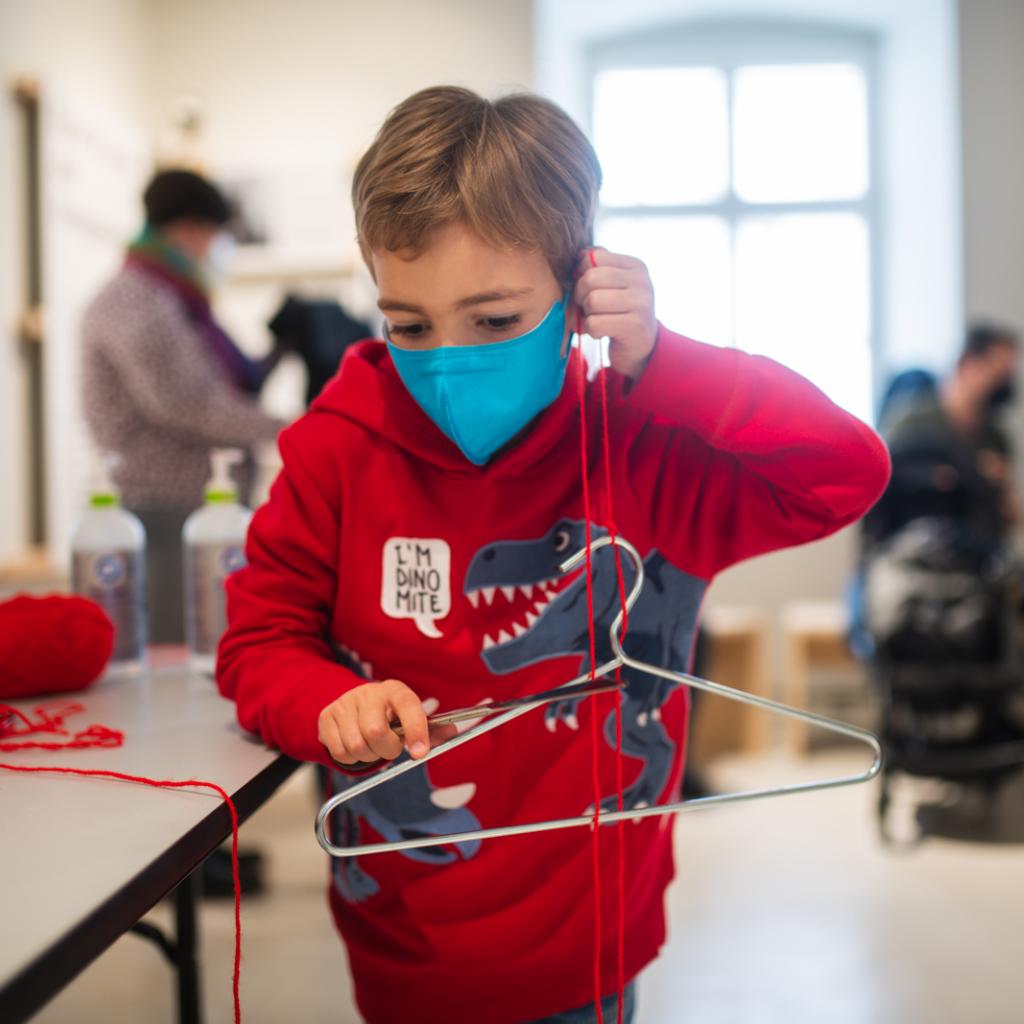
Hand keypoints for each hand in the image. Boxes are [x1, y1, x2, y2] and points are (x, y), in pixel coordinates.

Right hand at [317, 679, 456, 766]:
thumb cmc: (390, 714)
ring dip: (368, 756)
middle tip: (390, 748)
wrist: (355, 704)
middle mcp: (369, 692)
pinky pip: (339, 752)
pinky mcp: (327, 717)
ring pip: (356, 746)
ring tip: (373, 746)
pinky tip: (357, 746)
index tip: (420, 753)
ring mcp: (345, 703)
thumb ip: (432, 728)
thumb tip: (453, 732)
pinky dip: (351, 759)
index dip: (416, 730)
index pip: (408, 706)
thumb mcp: (411, 717)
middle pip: (376, 732)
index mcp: (396, 690)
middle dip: (387, 750)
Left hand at [573, 247, 657, 380]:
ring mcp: (641, 303)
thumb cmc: (619, 312)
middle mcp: (642, 281)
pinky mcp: (635, 326)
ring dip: (587, 314)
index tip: (587, 289)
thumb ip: (597, 266)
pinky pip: (595, 324)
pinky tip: (601, 332)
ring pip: (592, 301)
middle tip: (587, 307)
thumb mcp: (612, 285)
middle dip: (580, 295)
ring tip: (596, 319)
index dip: (580, 274)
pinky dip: (591, 331)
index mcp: (634, 265)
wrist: (641, 346)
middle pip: (590, 278)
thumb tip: (578, 256)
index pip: (592, 257)